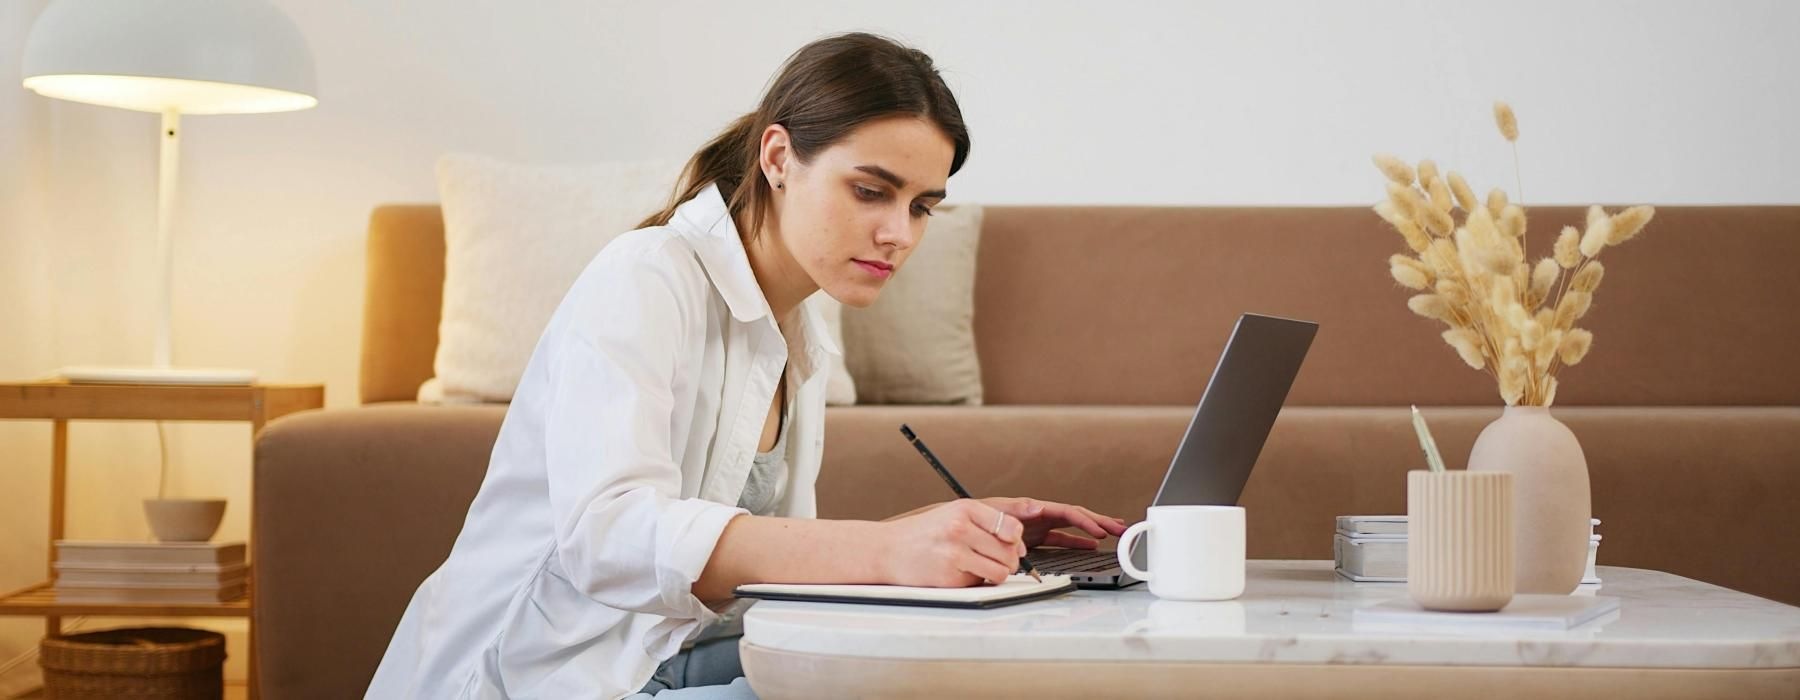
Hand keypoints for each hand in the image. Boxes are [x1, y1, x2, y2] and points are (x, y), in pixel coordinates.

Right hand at [877, 499, 1030, 587]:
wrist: (887, 550)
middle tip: (993, 558)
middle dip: (1008, 559)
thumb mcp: (953, 513)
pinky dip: (975, 581)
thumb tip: (1019, 545)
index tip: (1010, 543)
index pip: (1011, 527)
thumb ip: (987, 522)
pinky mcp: (950, 577)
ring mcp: (955, 554)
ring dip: (995, 573)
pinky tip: (959, 571)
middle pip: (1009, 552)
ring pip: (1000, 571)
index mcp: (965, 509)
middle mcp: (960, 529)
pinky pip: (980, 583)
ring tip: (979, 566)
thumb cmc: (924, 532)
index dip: (1016, 540)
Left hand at [976, 497, 1127, 549]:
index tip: (1100, 531)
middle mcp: (1040, 516)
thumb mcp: (995, 510)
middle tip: (1121, 528)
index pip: (1067, 512)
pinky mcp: (1035, 538)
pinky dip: (1077, 542)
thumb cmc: (976, 516)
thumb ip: (1016, 509)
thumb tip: (1036, 507)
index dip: (1085, 521)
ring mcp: (1039, 527)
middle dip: (1099, 521)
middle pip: (1076, 517)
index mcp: (1034, 508)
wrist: (961, 527)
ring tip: (1115, 533)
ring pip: (1073, 528)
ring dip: (1093, 531)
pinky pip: (1062, 539)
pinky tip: (1091, 546)